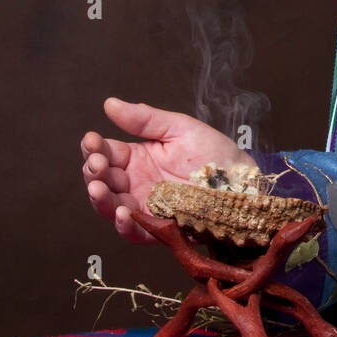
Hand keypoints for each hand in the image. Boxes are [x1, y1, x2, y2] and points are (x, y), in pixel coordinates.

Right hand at [81, 97, 253, 243]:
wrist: (244, 182)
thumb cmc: (215, 154)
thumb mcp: (179, 129)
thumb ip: (145, 119)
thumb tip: (110, 104)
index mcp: (138, 158)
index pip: (106, 153)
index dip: (93, 148)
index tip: (92, 140)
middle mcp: (137, 183)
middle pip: (103, 181)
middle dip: (94, 172)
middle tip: (97, 163)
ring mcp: (147, 206)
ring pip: (112, 207)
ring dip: (101, 199)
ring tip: (99, 188)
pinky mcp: (160, 228)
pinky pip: (135, 232)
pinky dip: (125, 225)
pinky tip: (123, 212)